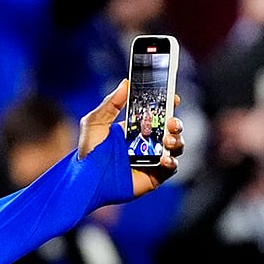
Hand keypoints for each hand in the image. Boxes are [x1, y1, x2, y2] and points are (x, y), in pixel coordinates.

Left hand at [79, 79, 183, 196]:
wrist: (86, 180)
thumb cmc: (88, 153)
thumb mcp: (94, 123)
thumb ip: (110, 104)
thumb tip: (125, 83)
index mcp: (136, 128)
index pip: (158, 113)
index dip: (168, 104)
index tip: (173, 97)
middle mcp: (147, 142)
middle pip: (171, 128)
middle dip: (176, 122)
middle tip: (171, 121)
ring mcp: (153, 159)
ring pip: (176, 147)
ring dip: (177, 140)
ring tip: (167, 139)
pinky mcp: (154, 176)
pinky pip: (171, 168)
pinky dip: (172, 162)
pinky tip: (164, 159)